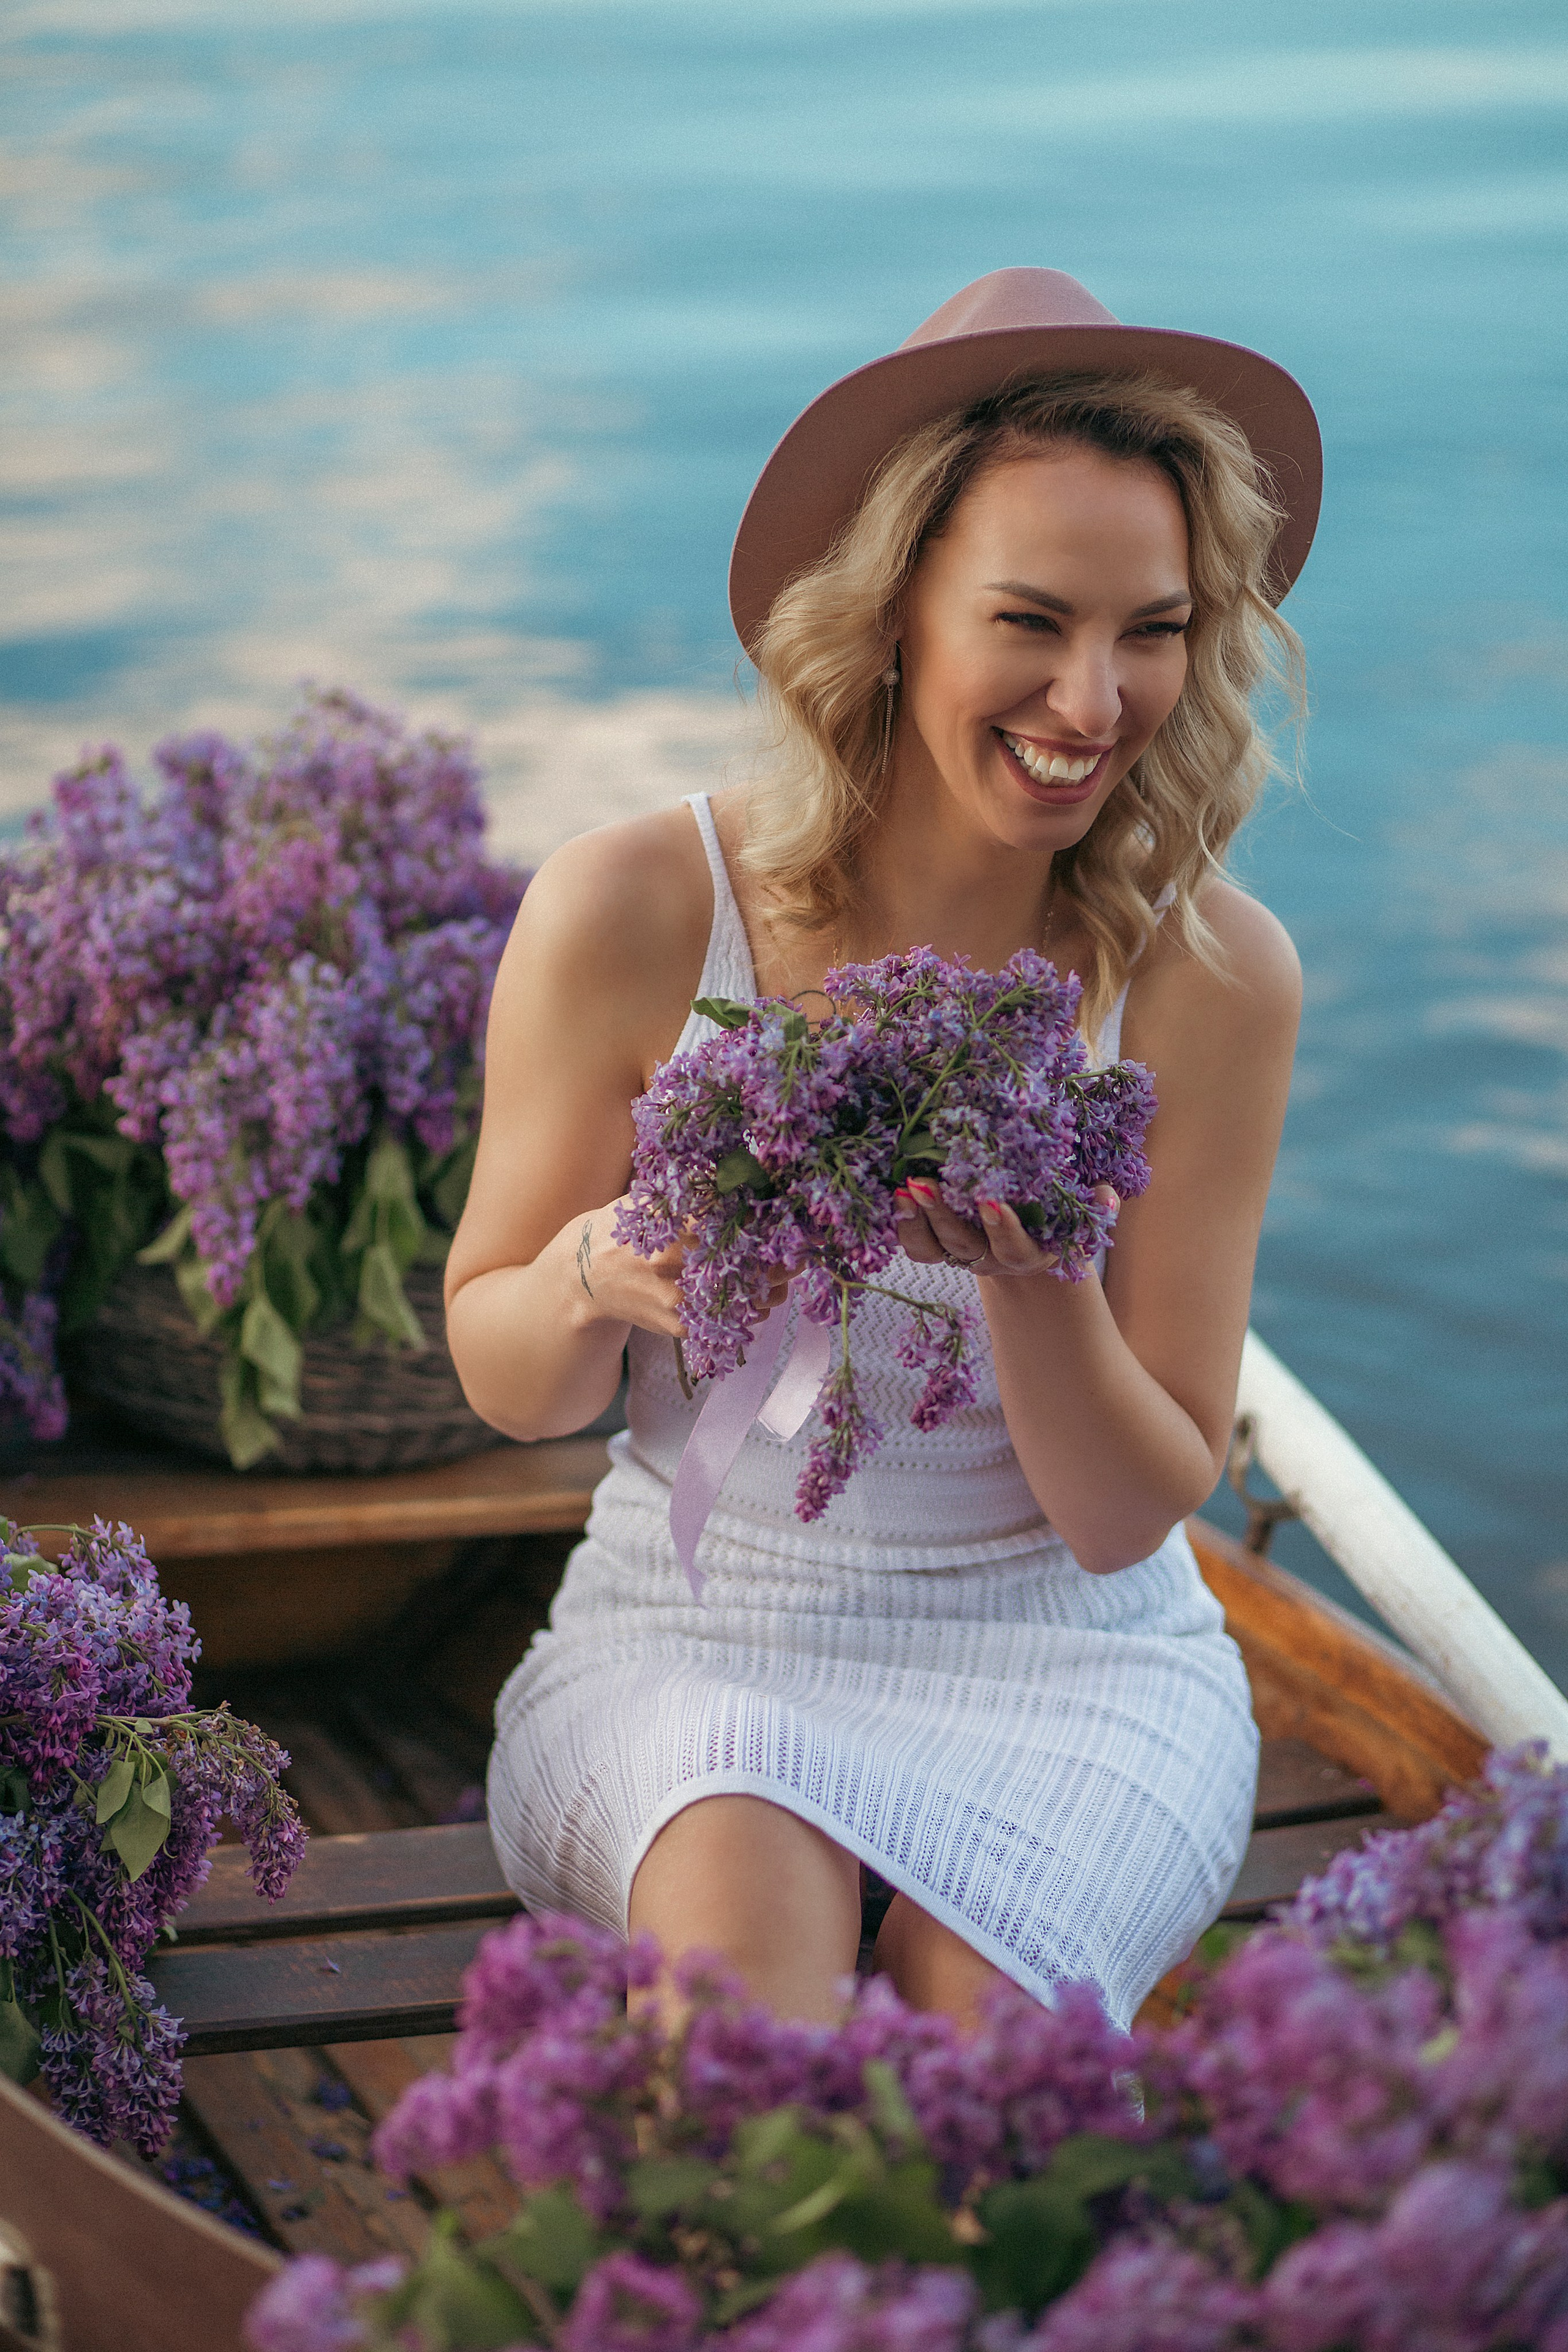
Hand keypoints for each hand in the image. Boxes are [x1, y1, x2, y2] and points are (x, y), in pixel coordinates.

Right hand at [571, 1204, 788, 1339]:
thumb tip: (750, 1170)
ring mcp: (676, 1302)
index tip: (791, 1216)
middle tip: (807, 1247)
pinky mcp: (679, 1327)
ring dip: (774, 1286)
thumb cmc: (624, 1229)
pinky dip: (751, 1306)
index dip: (764, 1221)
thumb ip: (692, 1191)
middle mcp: (670, 1268)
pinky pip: (729, 1321)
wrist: (585, 1278)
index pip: (727, 1224)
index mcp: (665, 1228)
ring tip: (789, 1270)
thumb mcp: (649, 1200)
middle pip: (743, 1265)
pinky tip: (763, 1292)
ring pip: (742, 1300)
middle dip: (780, 1258)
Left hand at [894, 1179, 1119, 1279]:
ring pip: (931, 1247)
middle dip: (943, 1215)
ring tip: (902, 1188)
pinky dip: (901, 1223)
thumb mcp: (1080, 1216)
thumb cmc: (1060, 1217)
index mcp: (1028, 1253)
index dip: (1002, 1228)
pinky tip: (891, 1192)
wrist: (1030, 1244)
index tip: (990, 1201)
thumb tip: (1106, 1196)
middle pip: (962, 1244)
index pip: (1014, 1247)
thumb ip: (1095, 1207)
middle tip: (925, 1183)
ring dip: (914, 1221)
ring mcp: (960, 1253)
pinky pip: (915, 1244)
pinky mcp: (937, 1245)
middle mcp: (990, 1259)